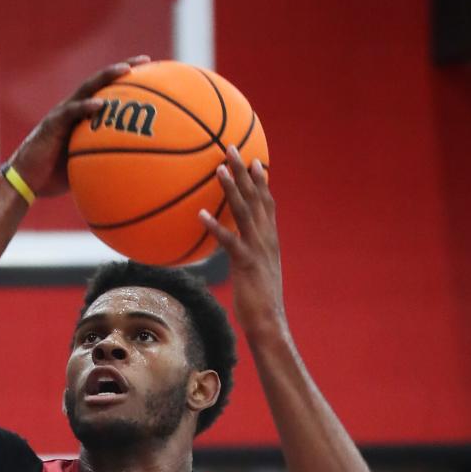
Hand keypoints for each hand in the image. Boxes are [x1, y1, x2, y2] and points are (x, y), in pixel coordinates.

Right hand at [9, 56, 150, 197]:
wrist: (26, 182)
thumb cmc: (54, 178)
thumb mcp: (85, 168)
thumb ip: (103, 161)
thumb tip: (130, 174)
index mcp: (82, 117)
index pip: (106, 92)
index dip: (126, 82)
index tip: (150, 73)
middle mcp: (74, 109)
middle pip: (100, 82)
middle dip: (123, 68)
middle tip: (145, 60)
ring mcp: (62, 114)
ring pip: (87, 89)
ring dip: (107, 77)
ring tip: (126, 71)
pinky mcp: (52, 125)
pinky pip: (71, 113)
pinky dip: (85, 107)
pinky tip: (100, 105)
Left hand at [200, 145, 287, 339]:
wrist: (269, 323)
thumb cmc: (259, 304)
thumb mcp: (255, 275)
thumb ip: (246, 258)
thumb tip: (233, 253)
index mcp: (270, 240)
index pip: (267, 203)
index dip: (261, 181)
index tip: (255, 159)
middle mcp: (266, 239)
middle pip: (257, 198)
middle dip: (245, 171)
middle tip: (232, 148)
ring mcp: (257, 250)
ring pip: (245, 212)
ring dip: (232, 189)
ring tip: (219, 169)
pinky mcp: (246, 264)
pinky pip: (229, 241)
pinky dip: (216, 227)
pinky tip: (201, 215)